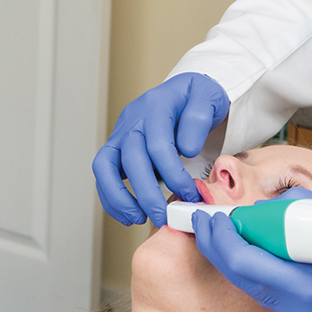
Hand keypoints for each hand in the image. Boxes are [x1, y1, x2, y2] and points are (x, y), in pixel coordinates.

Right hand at [93, 71, 228, 226]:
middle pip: (131, 158)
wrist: (185, 93)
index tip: (190, 195)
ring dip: (119, 198)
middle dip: (147, 193)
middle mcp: (133, 119)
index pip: (158, 144)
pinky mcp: (116, 148)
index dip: (173, 174)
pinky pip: (103, 174)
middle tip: (165, 217)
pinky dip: (111, 197)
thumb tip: (185, 148)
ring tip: (139, 218)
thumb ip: (198, 119)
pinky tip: (129, 214)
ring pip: (105, 166)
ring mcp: (121, 133)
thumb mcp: (208, 98)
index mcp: (156, 105)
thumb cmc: (197, 98)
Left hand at [189, 190, 311, 311]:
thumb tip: (256, 212)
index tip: (210, 217)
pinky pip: (268, 295)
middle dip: (217, 247)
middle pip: (239, 276)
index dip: (219, 238)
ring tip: (227, 233)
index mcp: (306, 284)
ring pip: (250, 286)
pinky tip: (253, 254)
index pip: (243, 262)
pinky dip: (255, 272)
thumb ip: (290, 213)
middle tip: (206, 223)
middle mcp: (298, 308)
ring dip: (234, 259)